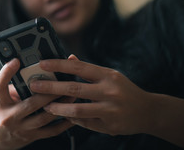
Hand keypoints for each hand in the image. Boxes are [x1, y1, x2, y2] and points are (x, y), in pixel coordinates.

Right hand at [0, 58, 73, 148]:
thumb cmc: (2, 111)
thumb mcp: (2, 97)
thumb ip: (16, 85)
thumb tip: (35, 70)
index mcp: (0, 102)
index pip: (0, 85)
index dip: (7, 72)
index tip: (16, 60)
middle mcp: (9, 117)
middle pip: (30, 103)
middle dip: (48, 93)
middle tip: (61, 81)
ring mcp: (21, 129)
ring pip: (43, 118)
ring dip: (59, 106)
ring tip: (71, 96)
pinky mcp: (31, 137)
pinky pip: (50, 131)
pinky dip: (63, 123)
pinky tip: (72, 114)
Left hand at [29, 55, 153, 135]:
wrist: (148, 111)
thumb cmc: (124, 90)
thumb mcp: (109, 75)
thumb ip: (88, 69)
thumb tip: (70, 57)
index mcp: (107, 75)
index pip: (79, 67)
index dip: (59, 64)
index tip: (43, 63)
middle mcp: (109, 91)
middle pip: (74, 88)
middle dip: (51, 87)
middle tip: (35, 85)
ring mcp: (110, 110)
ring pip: (77, 110)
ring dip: (58, 108)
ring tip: (46, 106)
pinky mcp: (109, 125)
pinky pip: (85, 123)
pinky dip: (72, 119)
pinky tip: (63, 116)